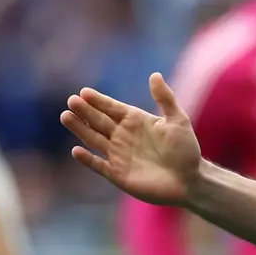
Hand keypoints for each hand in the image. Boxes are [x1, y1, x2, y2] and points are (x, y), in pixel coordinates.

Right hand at [60, 73, 200, 206]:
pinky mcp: (118, 174)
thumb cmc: (185, 148)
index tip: (84, 92)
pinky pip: (98, 165)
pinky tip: (76, 150)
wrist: (189, 180)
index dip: (99, 100)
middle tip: (71, 101)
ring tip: (66, 116)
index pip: (113, 108)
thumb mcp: (178, 120)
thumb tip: (154, 75)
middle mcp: (123, 136)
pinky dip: (88, 159)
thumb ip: (165, 98)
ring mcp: (119, 155)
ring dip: (80, 129)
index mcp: (136, 121)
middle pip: (99, 121)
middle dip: (85, 111)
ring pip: (94, 139)